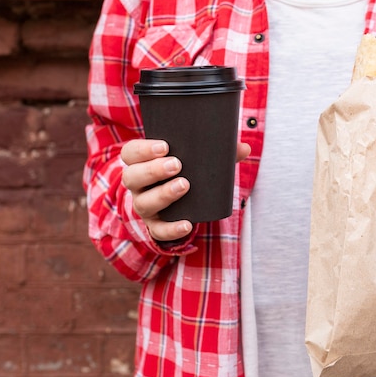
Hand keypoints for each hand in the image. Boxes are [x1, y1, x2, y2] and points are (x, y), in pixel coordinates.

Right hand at [121, 139, 250, 241]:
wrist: (176, 206)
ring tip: (184, 185)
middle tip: (177, 165)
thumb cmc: (184, 174)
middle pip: (132, 177)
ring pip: (143, 203)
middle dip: (153, 170)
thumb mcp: (195, 163)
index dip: (143, 150)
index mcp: (142, 164)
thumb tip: (244, 148)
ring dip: (163, 194)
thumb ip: (217, 155)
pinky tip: (187, 224)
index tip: (165, 145)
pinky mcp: (155, 226)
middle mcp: (138, 185)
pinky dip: (172, 229)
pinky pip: (158, 231)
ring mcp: (144, 206)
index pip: (130, 153)